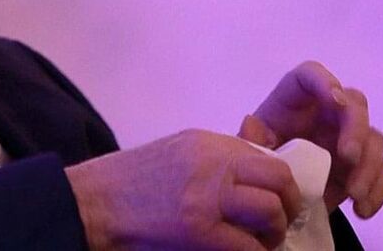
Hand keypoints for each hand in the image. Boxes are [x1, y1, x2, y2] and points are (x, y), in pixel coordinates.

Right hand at [65, 129, 301, 249]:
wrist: (93, 203)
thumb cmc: (131, 183)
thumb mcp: (176, 154)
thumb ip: (216, 158)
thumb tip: (259, 161)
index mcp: (205, 142)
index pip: (265, 154)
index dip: (280, 181)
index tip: (278, 199)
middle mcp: (211, 162)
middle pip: (278, 178)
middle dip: (289, 204)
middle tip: (279, 224)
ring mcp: (207, 196)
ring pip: (271, 210)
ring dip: (274, 233)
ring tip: (261, 243)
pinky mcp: (200, 230)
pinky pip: (249, 246)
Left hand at [237, 61, 382, 217]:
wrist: (273, 197)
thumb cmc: (258, 163)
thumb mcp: (248, 153)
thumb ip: (249, 141)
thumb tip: (251, 122)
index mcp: (293, 101)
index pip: (309, 75)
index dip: (324, 81)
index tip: (334, 100)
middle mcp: (326, 113)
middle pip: (354, 103)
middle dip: (356, 128)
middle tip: (348, 157)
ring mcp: (348, 138)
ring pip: (374, 138)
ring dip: (369, 166)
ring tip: (354, 194)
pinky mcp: (362, 166)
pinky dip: (378, 190)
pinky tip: (362, 210)